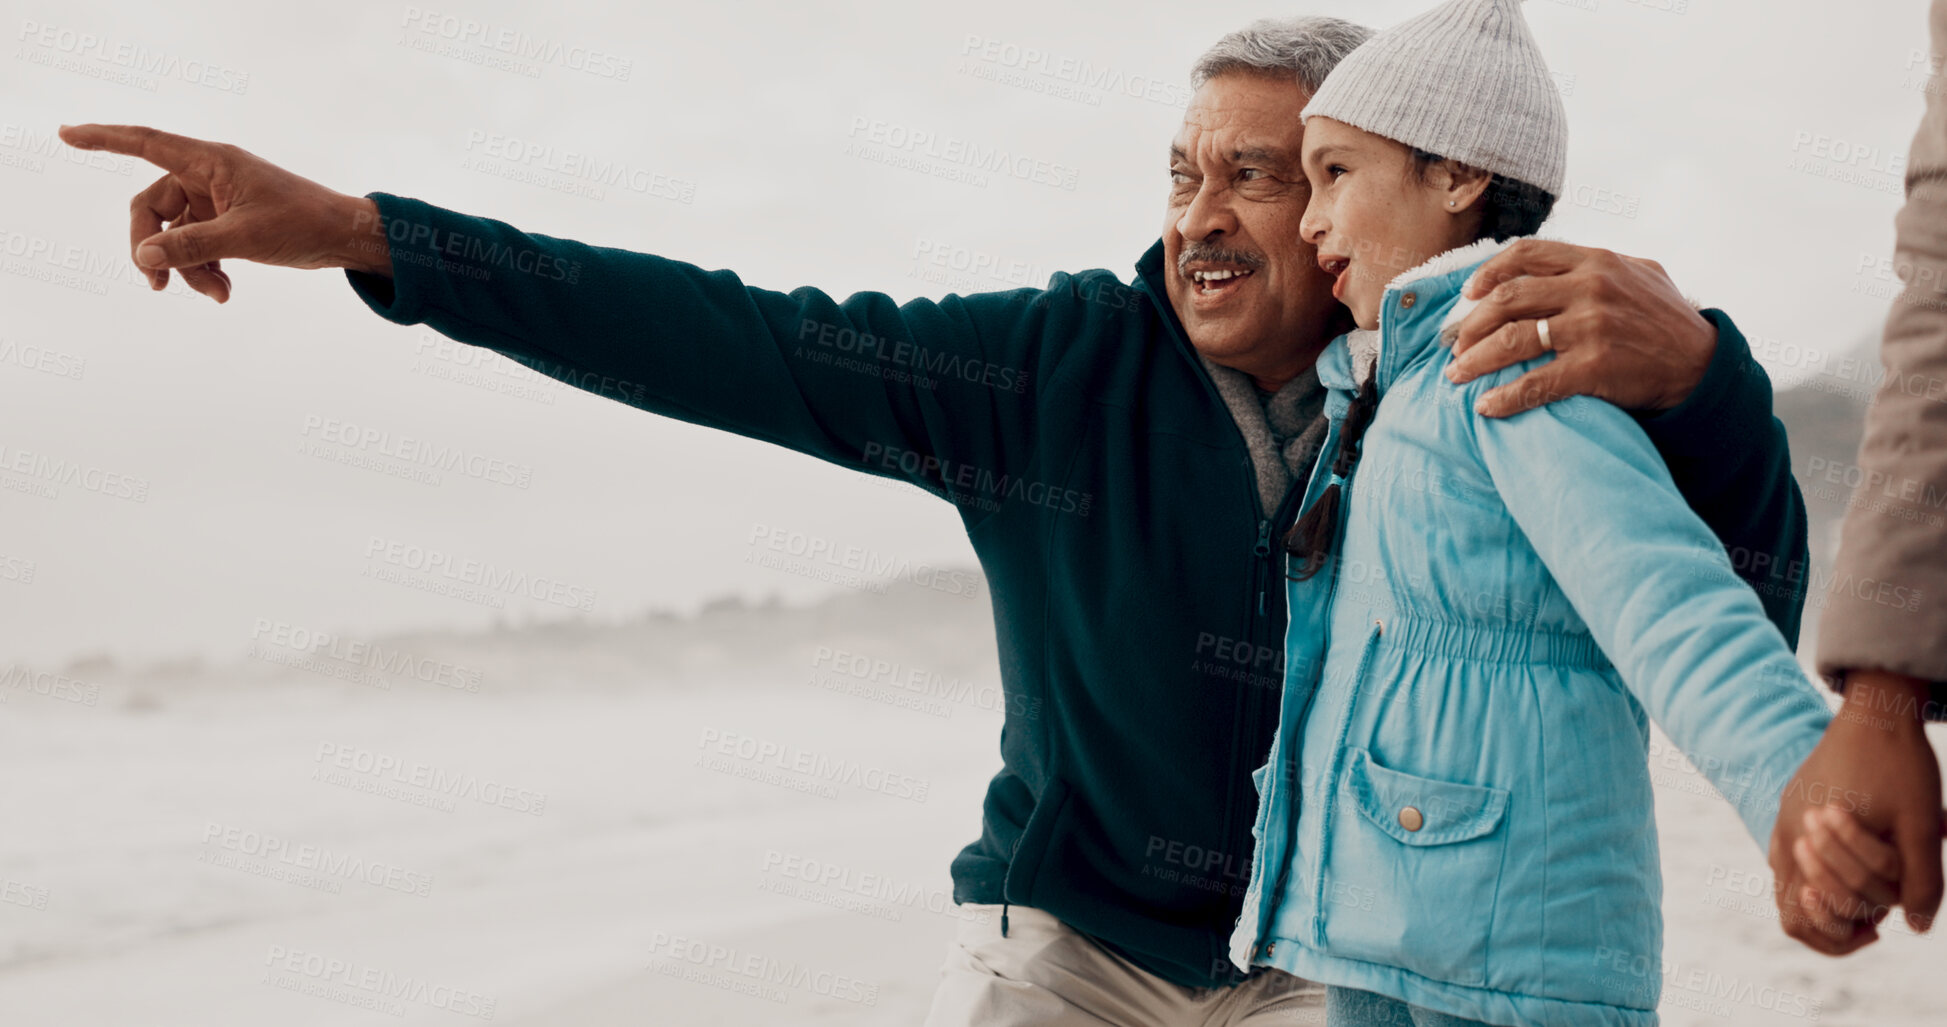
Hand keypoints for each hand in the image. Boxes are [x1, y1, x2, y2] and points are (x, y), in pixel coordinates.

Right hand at [56, 123, 390, 302]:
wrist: (347, 238)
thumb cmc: (304, 224)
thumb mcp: (243, 238)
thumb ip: (191, 247)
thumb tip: (143, 257)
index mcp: (210, 161)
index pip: (144, 143)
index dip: (103, 139)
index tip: (66, 134)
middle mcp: (209, 174)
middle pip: (152, 207)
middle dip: (154, 247)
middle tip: (158, 285)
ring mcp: (218, 199)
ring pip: (176, 233)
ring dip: (187, 267)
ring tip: (217, 294)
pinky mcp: (230, 221)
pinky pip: (198, 243)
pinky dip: (205, 268)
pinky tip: (225, 292)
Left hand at [1442, 240, 1715, 417]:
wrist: (1702, 365)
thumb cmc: (1665, 321)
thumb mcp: (1637, 273)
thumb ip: (1594, 265)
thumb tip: (1546, 263)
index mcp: (1595, 261)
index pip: (1526, 255)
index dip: (1488, 273)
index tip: (1468, 294)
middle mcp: (1590, 288)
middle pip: (1507, 299)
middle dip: (1471, 324)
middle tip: (1454, 344)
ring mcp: (1591, 327)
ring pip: (1512, 339)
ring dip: (1475, 360)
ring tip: (1455, 375)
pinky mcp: (1594, 367)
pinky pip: (1534, 383)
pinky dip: (1504, 397)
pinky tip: (1486, 406)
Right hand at [1768, 670, 1943, 954]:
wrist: (1876, 709)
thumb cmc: (1900, 765)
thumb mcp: (1921, 826)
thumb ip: (1921, 880)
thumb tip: (1913, 926)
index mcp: (1810, 840)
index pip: (1806, 915)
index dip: (1843, 934)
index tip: (1878, 929)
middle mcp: (1787, 832)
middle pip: (1791, 909)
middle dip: (1836, 919)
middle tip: (1874, 921)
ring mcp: (1784, 818)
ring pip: (1786, 885)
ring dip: (1825, 899)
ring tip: (1864, 898)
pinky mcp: (1789, 805)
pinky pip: (1786, 857)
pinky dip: (1814, 876)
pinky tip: (1846, 868)